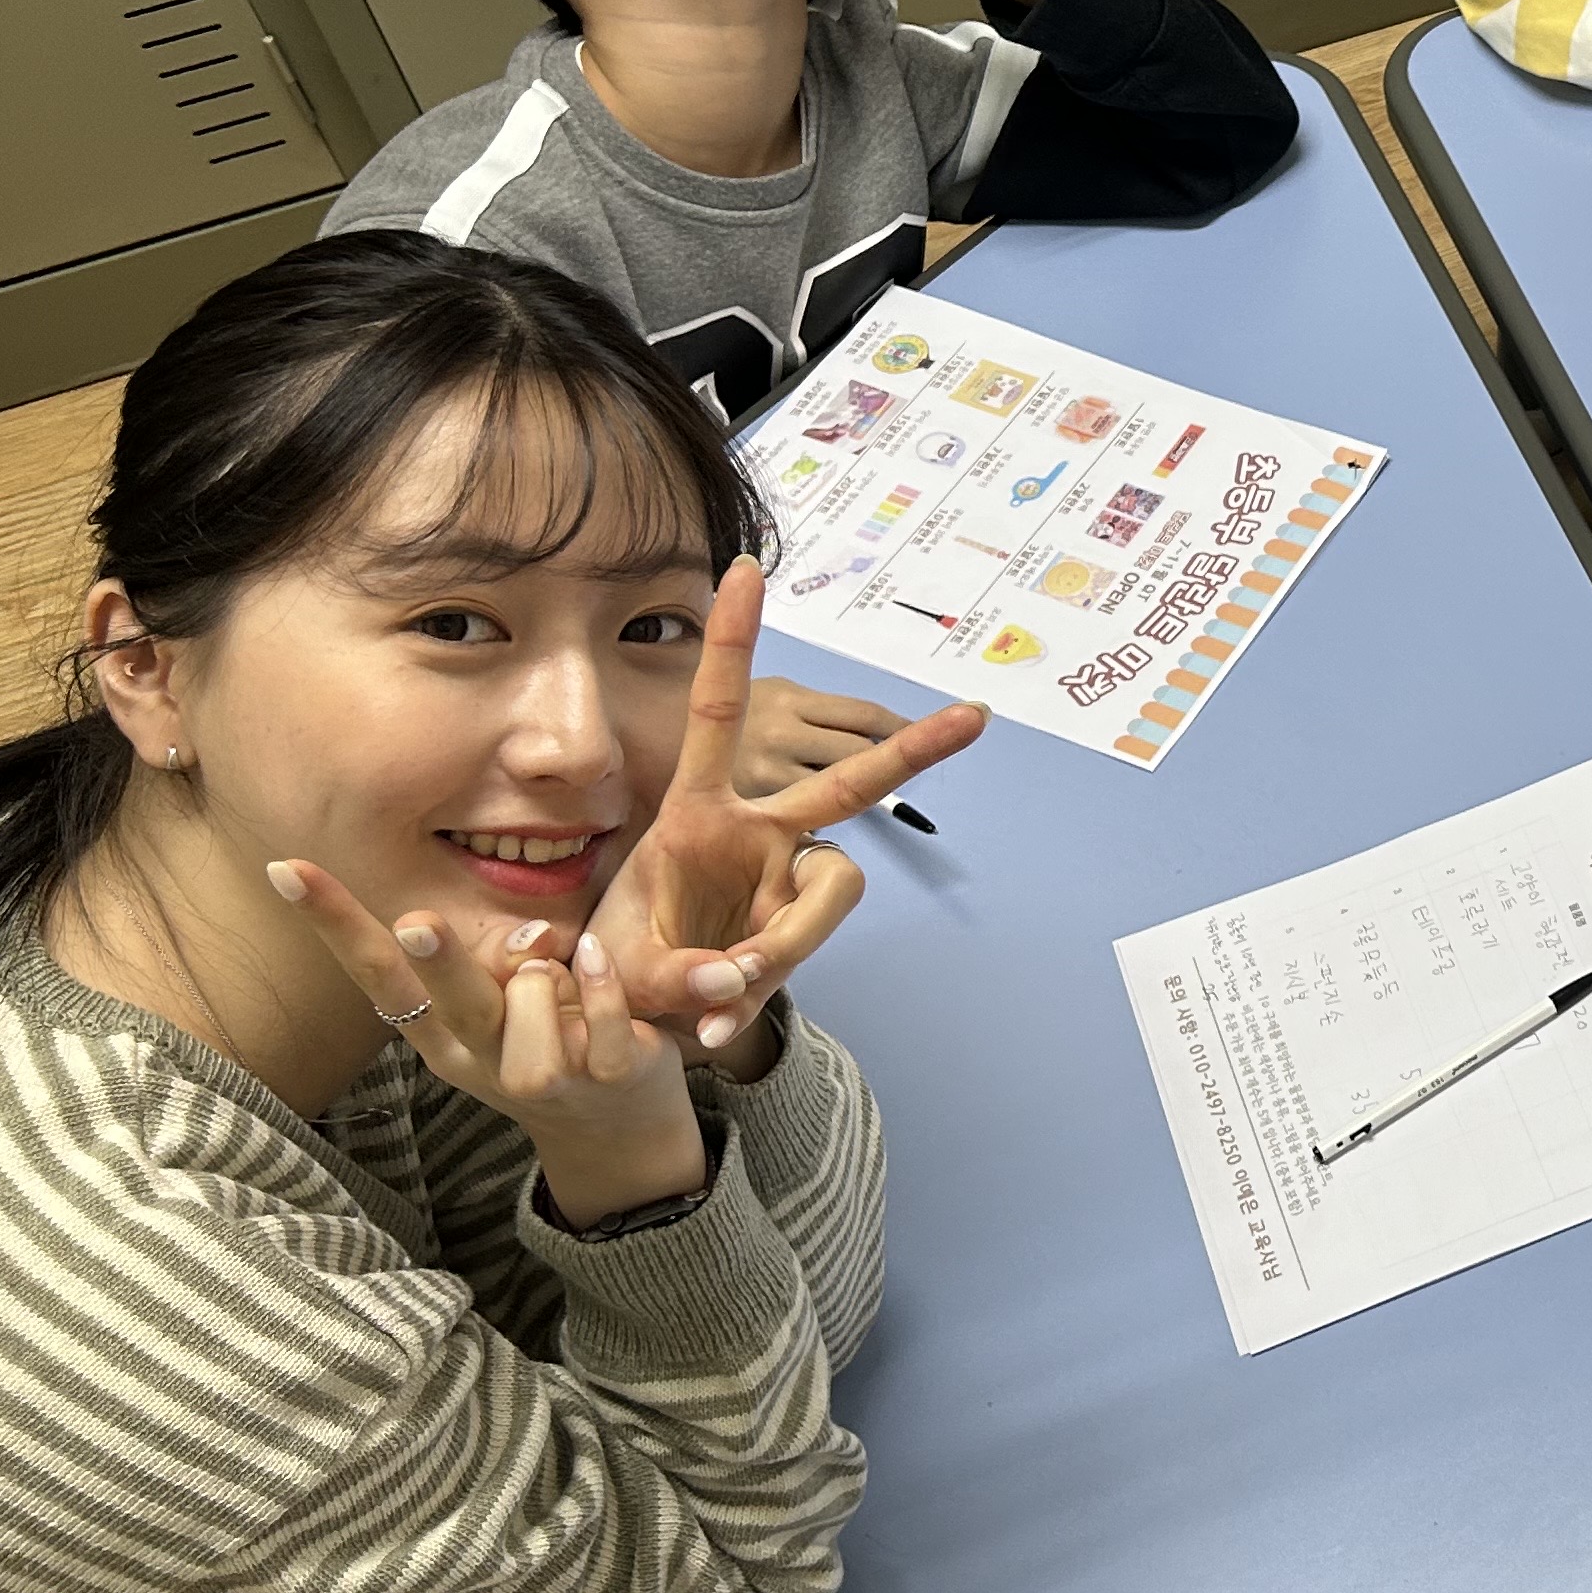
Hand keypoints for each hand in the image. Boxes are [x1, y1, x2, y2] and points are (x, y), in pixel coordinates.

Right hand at [263, 870, 703, 1228]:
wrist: (616, 1133)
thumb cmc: (549, 1044)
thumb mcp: (503, 1005)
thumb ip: (486, 962)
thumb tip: (487, 930)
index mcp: (440, 1033)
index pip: (378, 974)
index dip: (335, 924)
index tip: (286, 869)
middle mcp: (480, 1057)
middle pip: (451, 1002)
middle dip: (437, 963)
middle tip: (419, 925)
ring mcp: (544, 1075)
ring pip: (529, 1008)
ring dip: (545, 979)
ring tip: (561, 975)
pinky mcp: (606, 1077)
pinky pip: (601, 1022)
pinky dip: (600, 985)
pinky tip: (595, 956)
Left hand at [586, 557, 986, 1057]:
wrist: (638, 1025)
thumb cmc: (619, 970)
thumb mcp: (617, 963)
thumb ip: (672, 971)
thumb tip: (735, 978)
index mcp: (697, 811)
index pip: (716, 711)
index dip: (733, 641)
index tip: (744, 567)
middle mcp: (757, 836)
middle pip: (845, 786)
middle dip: (912, 752)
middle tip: (974, 717)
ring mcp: (786, 886)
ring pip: (832, 892)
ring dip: (779, 943)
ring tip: (713, 993)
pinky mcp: (796, 933)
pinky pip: (800, 952)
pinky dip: (756, 992)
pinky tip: (711, 1022)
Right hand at [739, 675, 909, 799]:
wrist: (666, 746)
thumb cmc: (737, 717)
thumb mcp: (777, 695)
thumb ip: (824, 713)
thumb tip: (877, 732)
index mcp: (790, 699)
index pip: (864, 714)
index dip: (902, 726)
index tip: (926, 734)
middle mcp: (780, 735)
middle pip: (860, 753)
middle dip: (883, 759)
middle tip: (890, 765)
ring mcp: (767, 775)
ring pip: (840, 788)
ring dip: (854, 787)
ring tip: (848, 785)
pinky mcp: (757, 808)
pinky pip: (810, 815)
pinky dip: (822, 810)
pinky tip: (813, 805)